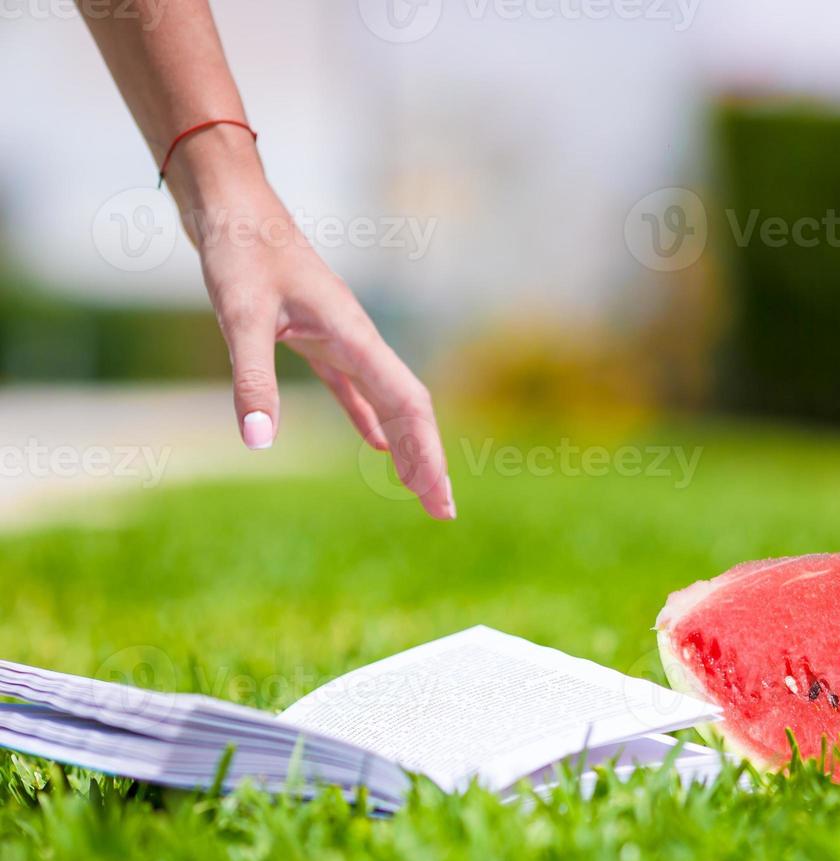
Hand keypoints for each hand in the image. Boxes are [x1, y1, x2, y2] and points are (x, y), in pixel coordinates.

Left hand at [179, 149, 454, 519]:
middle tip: (442, 513)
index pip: (408, 406)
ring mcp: (341, 337)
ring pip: (388, 401)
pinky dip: (369, 419)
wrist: (230, 201)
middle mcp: (358, 339)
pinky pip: (355, 388)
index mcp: (355, 336)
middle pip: (409, 409)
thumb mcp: (240, 315)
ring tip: (417, 487)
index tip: (438, 501)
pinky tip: (374, 444)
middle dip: (429, 461)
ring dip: (406, 445)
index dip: (427, 455)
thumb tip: (258, 444)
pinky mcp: (315, 336)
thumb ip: (252, 379)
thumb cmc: (239, 248)